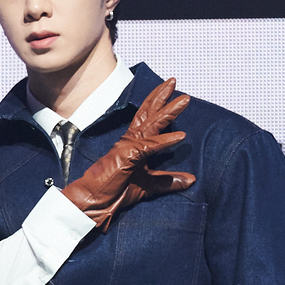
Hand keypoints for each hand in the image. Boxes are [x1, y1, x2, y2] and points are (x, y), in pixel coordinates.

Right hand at [62, 77, 195, 230]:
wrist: (94, 204)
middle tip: (174, 81)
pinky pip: (149, 146)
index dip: (159, 105)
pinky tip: (180, 136)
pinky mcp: (127, 157)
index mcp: (132, 145)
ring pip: (150, 124)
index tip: (173, 94)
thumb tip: (191, 180)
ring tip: (184, 99)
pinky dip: (165, 141)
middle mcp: (129, 141)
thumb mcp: (149, 186)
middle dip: (162, 97)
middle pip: (148, 114)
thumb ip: (168, 181)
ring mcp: (127, 147)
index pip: (147, 120)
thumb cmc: (115, 193)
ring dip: (168, 111)